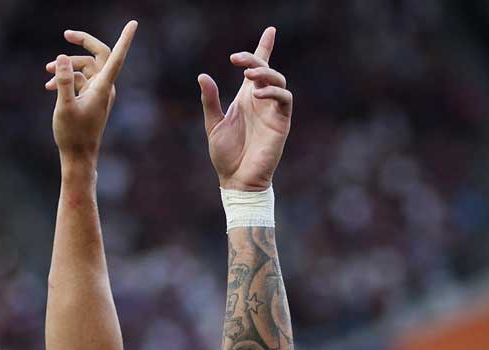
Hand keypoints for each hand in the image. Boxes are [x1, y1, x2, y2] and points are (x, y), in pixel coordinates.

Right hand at [45, 21, 137, 162]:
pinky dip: (65, 79)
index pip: (116, 57)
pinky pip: (79, 80)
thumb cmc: (72, 135)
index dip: (125, 39)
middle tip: (66, 34)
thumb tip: (60, 57)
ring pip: (83, 68)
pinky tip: (49, 86)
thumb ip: (63, 81)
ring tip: (47, 72)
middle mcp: (104, 86)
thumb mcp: (64, 106)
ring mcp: (97, 91)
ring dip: (65, 66)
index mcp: (103, 87)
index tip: (133, 23)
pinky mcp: (90, 97)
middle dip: (82, 43)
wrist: (78, 156)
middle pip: (98, 54)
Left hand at [198, 26, 292, 190]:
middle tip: (238, 61)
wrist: (236, 180)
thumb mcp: (213, 123)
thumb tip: (203, 76)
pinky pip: (285, 100)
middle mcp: (261, 102)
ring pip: (279, 81)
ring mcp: (273, 112)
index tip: (270, 31)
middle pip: (267, 70)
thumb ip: (210, 100)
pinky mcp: (281, 123)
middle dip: (256, 58)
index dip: (264, 49)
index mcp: (246, 99)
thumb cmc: (225, 155)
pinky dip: (273, 93)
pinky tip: (258, 94)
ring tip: (248, 75)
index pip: (258, 68)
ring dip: (266, 74)